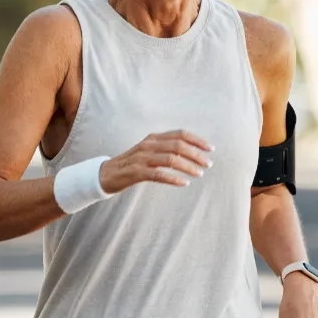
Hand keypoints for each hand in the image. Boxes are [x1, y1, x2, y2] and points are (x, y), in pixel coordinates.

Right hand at [98, 130, 213, 192]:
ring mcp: (141, 158)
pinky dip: (173, 179)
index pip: (180, 134)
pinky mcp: (136, 172)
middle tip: (208, 164)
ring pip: (171, 159)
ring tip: (199, 173)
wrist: (106, 174)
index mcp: (153, 138)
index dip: (197, 140)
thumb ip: (165, 148)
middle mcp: (148, 145)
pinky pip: (159, 174)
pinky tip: (184, 183)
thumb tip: (190, 152)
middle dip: (196, 155)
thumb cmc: (131, 164)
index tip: (211, 149)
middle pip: (178, 146)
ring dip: (188, 166)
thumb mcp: (149, 151)